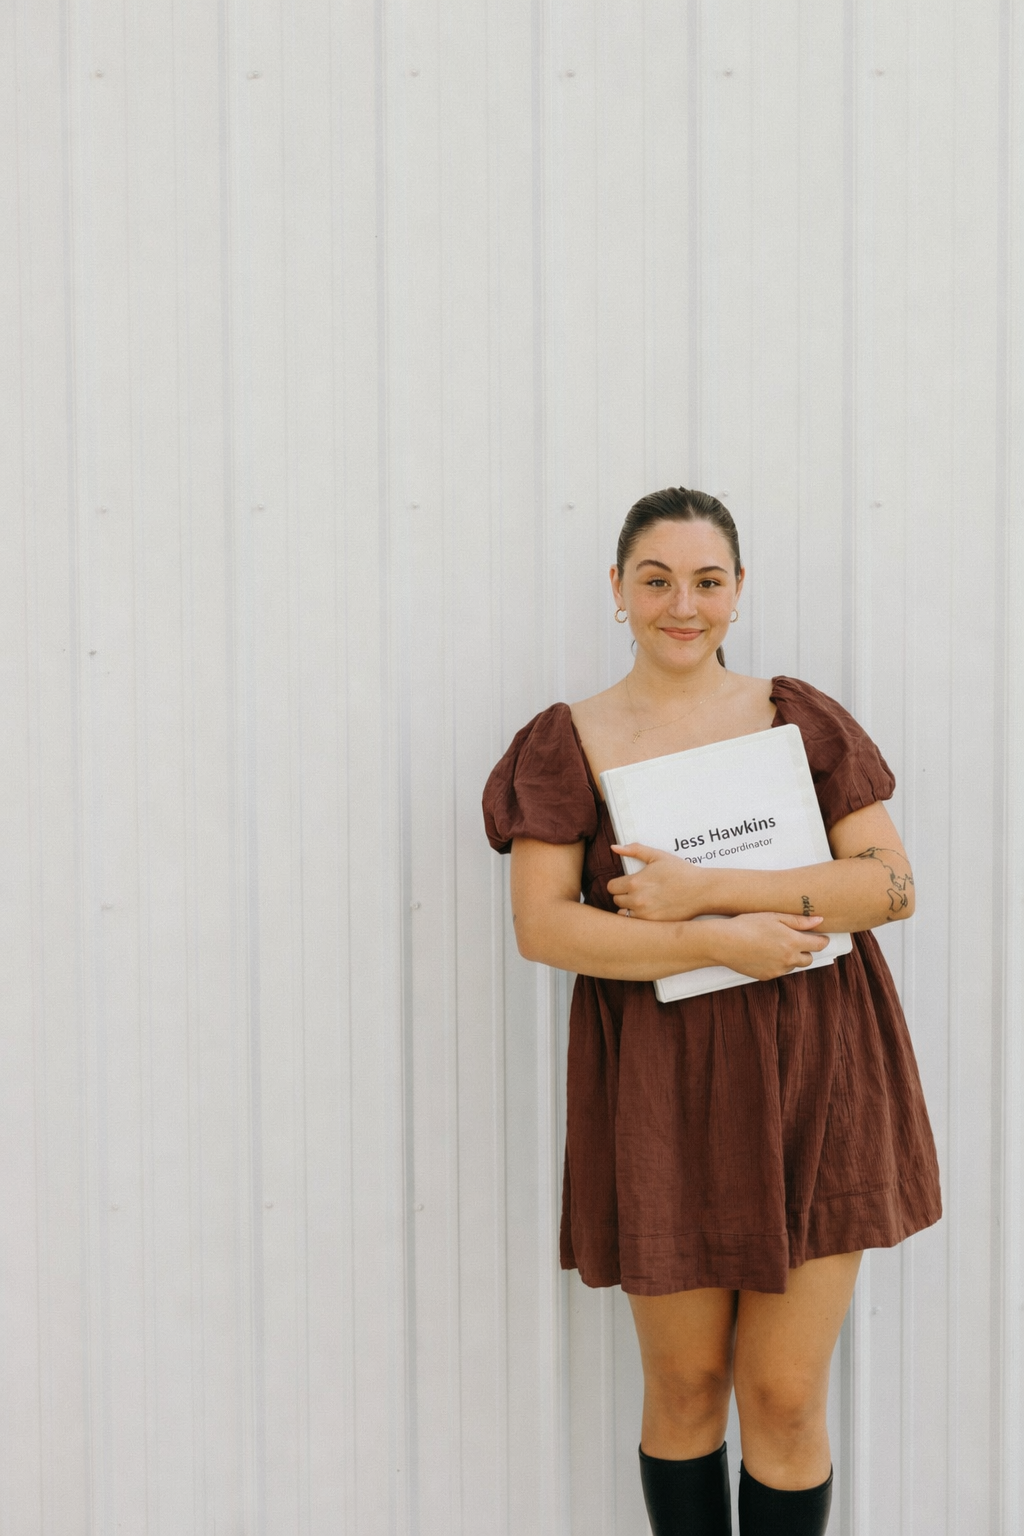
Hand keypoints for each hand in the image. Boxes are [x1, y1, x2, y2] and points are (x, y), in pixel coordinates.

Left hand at [609, 843, 711, 920]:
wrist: (702, 891)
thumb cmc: (681, 872)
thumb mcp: (658, 856)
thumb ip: (635, 850)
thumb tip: (613, 847)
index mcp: (635, 882)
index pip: (611, 887)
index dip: (618, 884)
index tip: (627, 883)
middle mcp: (637, 900)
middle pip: (616, 900)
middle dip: (623, 895)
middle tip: (637, 892)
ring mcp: (645, 914)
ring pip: (623, 914)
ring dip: (629, 908)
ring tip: (642, 902)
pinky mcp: (653, 924)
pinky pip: (635, 925)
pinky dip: (638, 918)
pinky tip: (648, 911)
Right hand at [709, 912, 829, 979]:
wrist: (724, 942)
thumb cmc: (747, 925)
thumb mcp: (774, 917)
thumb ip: (799, 921)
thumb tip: (819, 920)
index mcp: (793, 942)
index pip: (819, 945)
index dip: (822, 940)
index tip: (819, 937)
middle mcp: (788, 959)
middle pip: (809, 959)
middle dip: (806, 950)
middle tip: (796, 940)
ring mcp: (778, 970)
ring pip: (793, 966)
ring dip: (791, 957)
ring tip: (775, 945)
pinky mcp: (767, 976)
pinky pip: (779, 971)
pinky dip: (777, 963)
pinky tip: (765, 953)